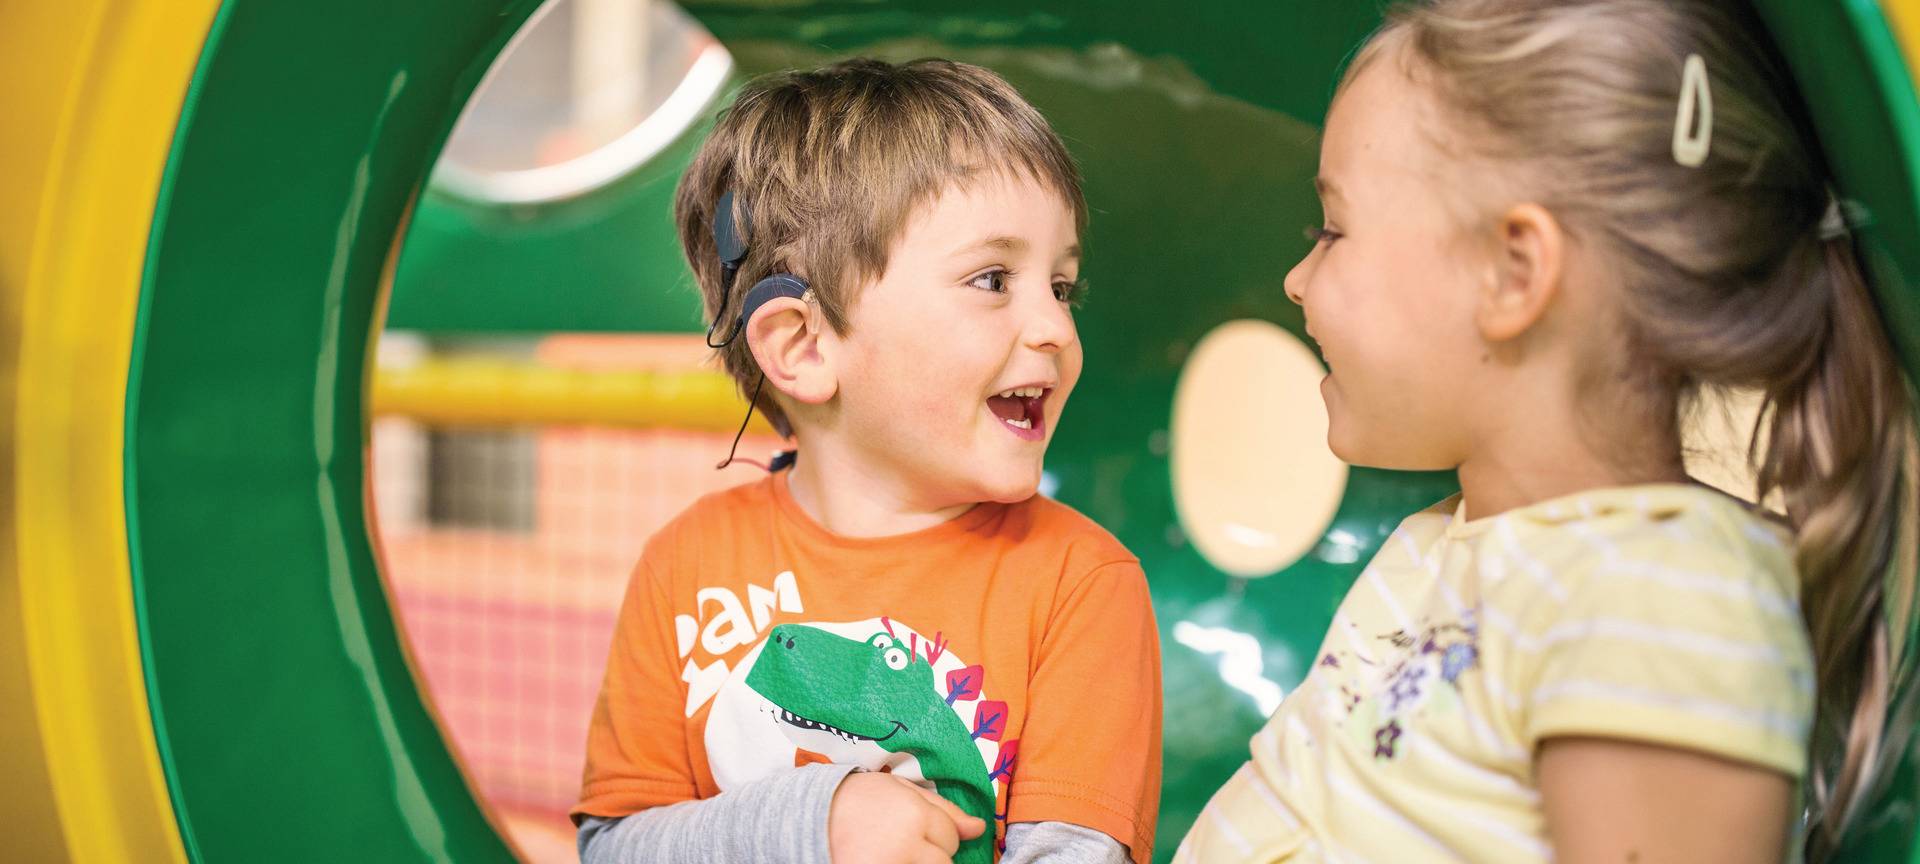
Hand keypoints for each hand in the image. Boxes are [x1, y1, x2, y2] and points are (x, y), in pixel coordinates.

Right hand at [828, 771, 986, 863]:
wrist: (809, 817)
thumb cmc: (858, 799)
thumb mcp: (901, 790)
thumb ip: (944, 809)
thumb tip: (979, 828)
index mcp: (915, 814)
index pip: (952, 837)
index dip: (936, 835)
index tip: (912, 829)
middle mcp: (907, 845)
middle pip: (945, 863)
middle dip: (930, 854)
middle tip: (900, 843)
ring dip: (916, 863)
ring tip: (891, 851)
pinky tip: (884, 857)